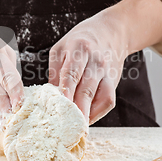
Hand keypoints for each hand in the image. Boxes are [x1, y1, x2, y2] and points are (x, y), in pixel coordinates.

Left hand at [48, 0, 161, 124]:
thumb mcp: (61, 48)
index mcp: (79, 49)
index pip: (72, 72)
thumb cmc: (80, 40)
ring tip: (76, 129)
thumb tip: (48, 96)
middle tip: (65, 126)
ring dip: (88, 114)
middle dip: (77, 109)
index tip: (60, 105)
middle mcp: (96, 61)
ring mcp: (107, 72)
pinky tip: (86, 119)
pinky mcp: (114, 81)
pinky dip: (97, 112)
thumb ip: (55, 71)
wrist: (111, 31)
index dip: (66, 90)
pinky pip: (108, 101)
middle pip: (86, 89)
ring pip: (100, 97)